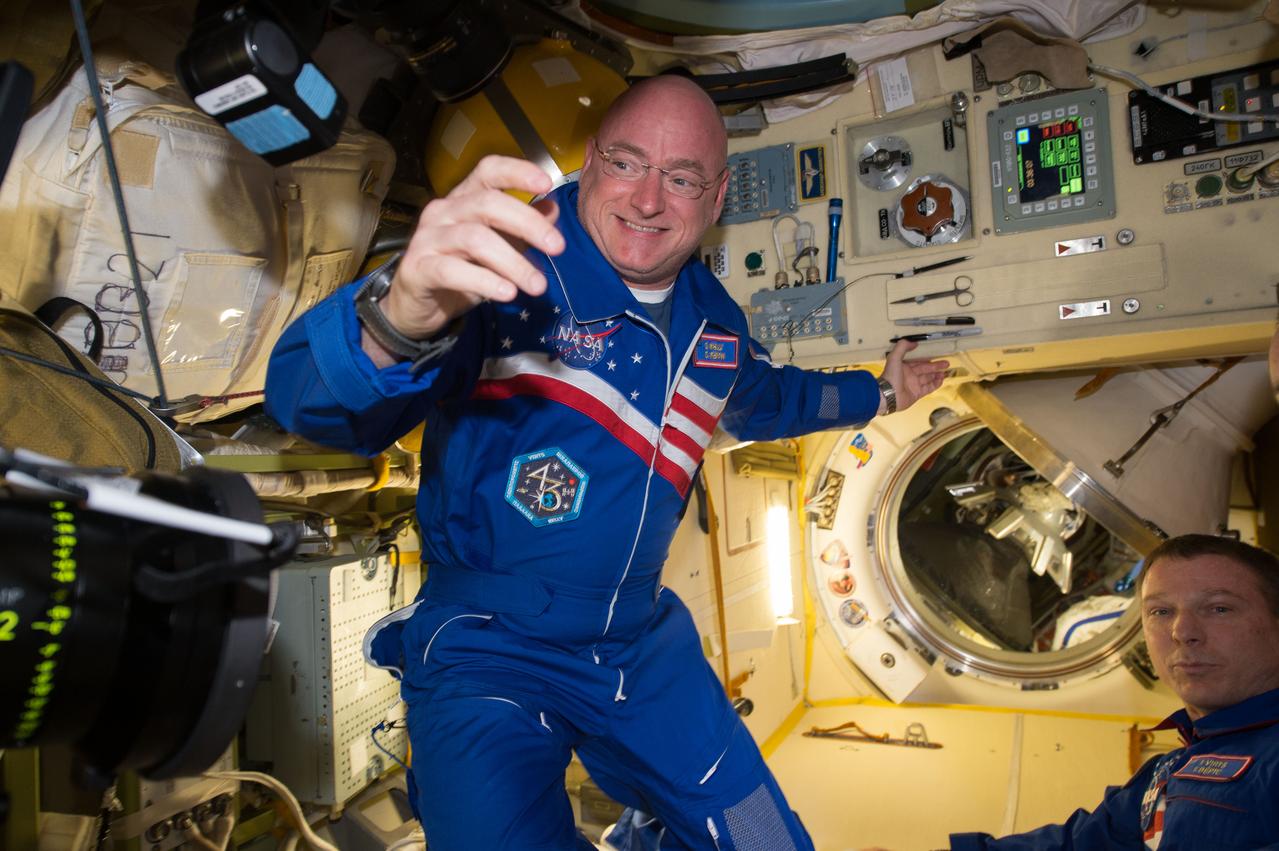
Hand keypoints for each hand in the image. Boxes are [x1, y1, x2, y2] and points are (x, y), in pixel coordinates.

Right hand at [379, 155, 565, 340]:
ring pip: (474, 239)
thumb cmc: (461, 272)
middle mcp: (443, 211)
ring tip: (538, 285)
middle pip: (487, 203)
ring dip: (513, 262)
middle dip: (528, 223)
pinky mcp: (417, 269)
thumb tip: (553, 208)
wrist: (419, 307)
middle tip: (558, 247)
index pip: (488, 171)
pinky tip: (507, 293)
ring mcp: (427, 238)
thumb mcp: (498, 248)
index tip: (546, 184)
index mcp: (463, 199)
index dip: (516, 172)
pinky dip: (484, 281)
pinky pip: (452, 271)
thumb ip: (522, 229)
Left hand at [880, 338, 948, 413]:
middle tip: (946, 363)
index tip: (936, 355)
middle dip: (936, 366)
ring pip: (928, 378)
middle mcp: (909, 375)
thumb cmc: (890, 377)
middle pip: (926, 369)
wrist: (888, 395)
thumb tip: (913, 342)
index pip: (918, 361)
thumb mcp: (894, 357)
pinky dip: (936, 384)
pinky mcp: (917, 394)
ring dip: (937, 375)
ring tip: (945, 372)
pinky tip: (941, 379)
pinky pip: (929, 388)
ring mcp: (914, 385)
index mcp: (904, 367)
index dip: (927, 358)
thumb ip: (902, 347)